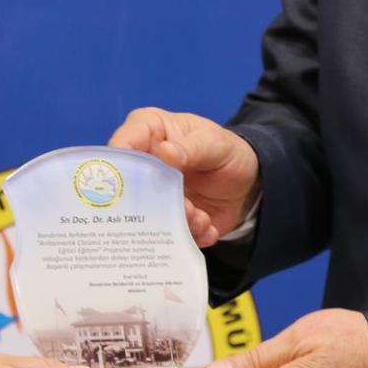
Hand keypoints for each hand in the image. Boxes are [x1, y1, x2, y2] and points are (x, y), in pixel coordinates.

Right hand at [110, 107, 261, 245]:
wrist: (249, 182)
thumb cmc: (227, 150)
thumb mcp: (215, 143)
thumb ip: (190, 148)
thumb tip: (164, 152)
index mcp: (149, 132)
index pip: (122, 144)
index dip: (118, 165)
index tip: (132, 185)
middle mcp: (145, 165)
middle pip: (128, 188)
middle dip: (152, 203)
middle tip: (183, 207)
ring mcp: (154, 195)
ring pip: (149, 216)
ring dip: (175, 222)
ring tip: (200, 218)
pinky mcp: (168, 220)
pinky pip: (169, 234)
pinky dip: (189, 234)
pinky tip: (207, 227)